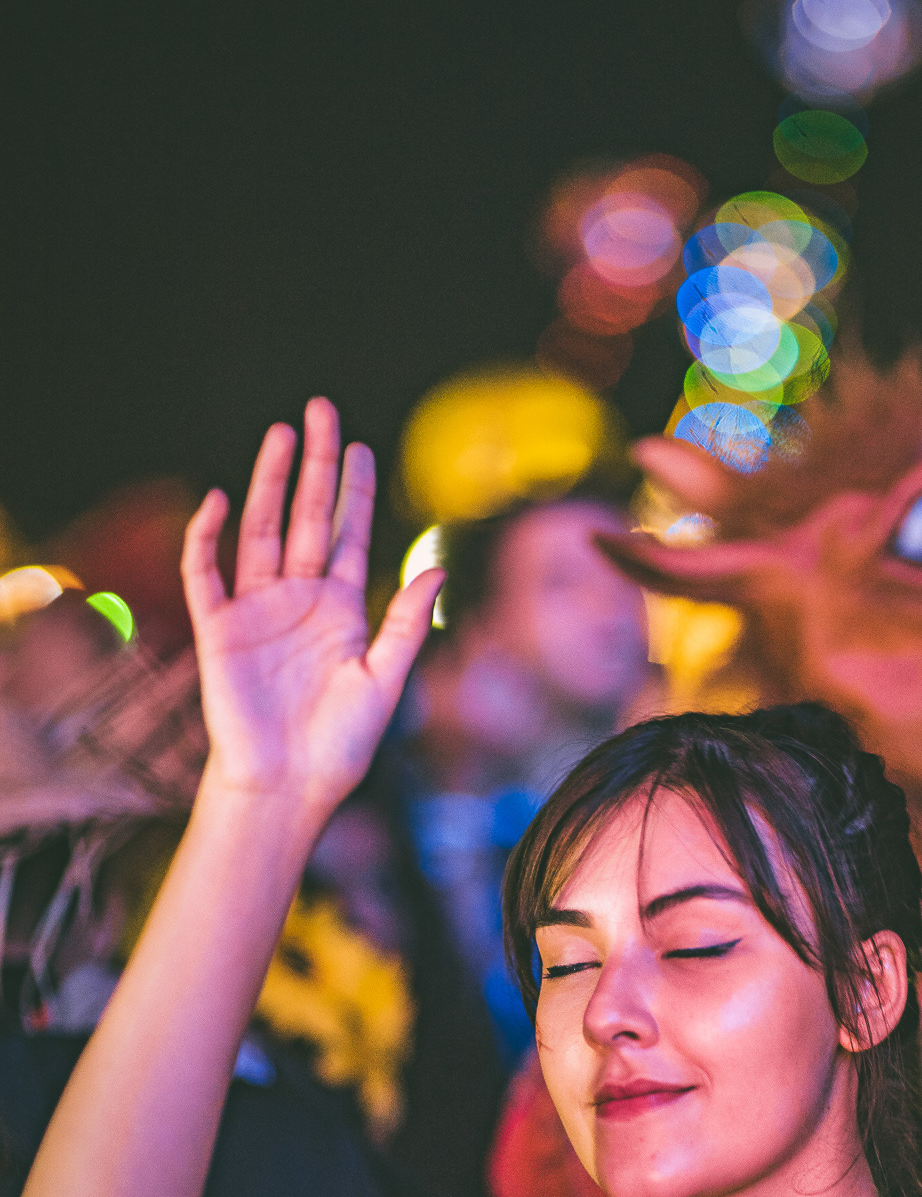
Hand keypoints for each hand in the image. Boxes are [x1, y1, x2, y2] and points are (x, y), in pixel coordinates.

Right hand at [181, 399, 440, 820]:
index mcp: (342, 610)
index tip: (361, 447)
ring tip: (282, 434)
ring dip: (270, 482)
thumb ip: (407, 624)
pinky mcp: (219, 630)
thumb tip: (438, 569)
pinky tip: (222, 500)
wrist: (288, 786)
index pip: (348, 535)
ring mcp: (257, 610)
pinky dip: (209, 537)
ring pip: (263, 530)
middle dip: (315, 464)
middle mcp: (299, 600)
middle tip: (321, 410)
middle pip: (307, 516)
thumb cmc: (340, 745)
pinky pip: (208, 574)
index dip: (354, 491)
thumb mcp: (385, 681)